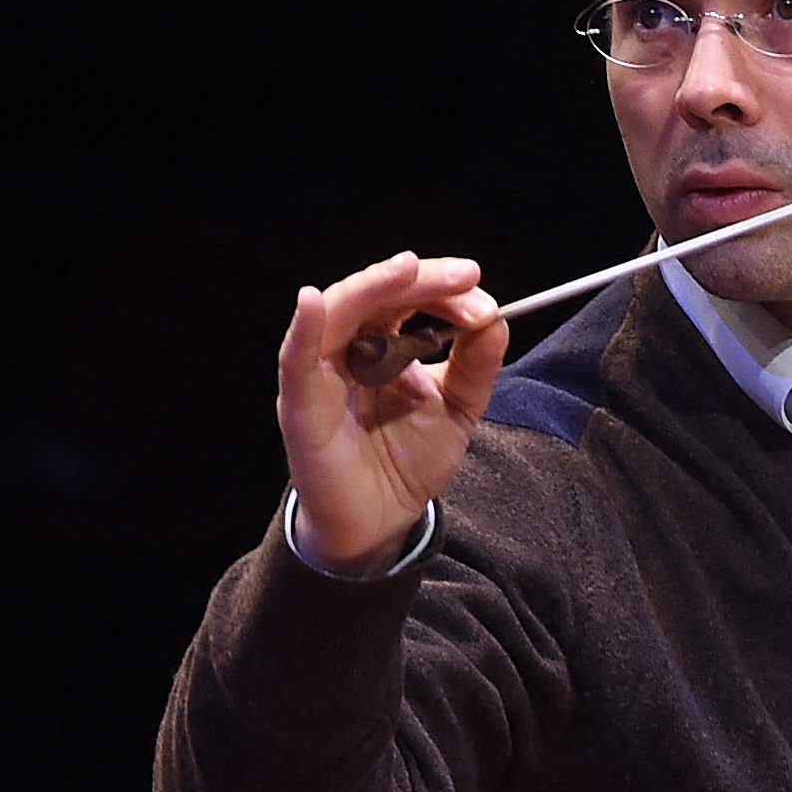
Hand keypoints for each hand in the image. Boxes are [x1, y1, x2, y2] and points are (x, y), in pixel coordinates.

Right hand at [277, 253, 507, 573]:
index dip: (441, 289)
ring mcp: (321, 375)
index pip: (405, 298)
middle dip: (419, 280)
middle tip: (464, 276)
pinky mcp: (301, 407)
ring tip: (408, 270)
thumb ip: (475, 365)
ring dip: (372, 287)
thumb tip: (494, 317)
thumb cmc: (409, 460)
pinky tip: (312, 302)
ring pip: (337, 314)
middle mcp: (347, 351)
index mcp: (381, 344)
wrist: (383, 521)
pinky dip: (303, 329)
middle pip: (374, 296)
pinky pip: (296, 362)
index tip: (479, 291)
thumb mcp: (458, 408)